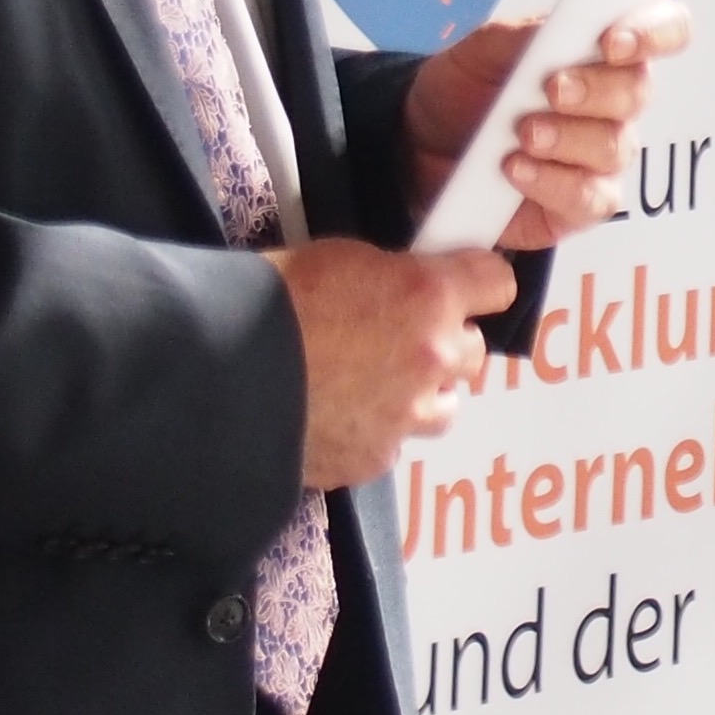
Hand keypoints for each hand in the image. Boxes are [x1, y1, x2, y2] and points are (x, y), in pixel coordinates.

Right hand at [278, 239, 515, 488]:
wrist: (216, 370)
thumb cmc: (265, 305)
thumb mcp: (340, 257)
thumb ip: (395, 275)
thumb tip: (410, 285)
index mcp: (428, 296)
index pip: (498, 284)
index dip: (478, 285)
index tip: (469, 288)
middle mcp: (431, 358)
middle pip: (472, 352)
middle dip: (441, 344)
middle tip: (395, 337)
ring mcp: (407, 414)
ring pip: (441, 405)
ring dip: (417, 393)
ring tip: (365, 380)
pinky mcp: (376, 456)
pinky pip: (394, 441)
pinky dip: (375, 429)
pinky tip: (335, 410)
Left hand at [402, 0, 695, 248]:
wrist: (422, 144)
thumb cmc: (465, 89)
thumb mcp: (480, 49)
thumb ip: (521, 35)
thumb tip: (556, 28)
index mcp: (604, 49)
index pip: (664, 29)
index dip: (653, 31)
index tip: (613, 41)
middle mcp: (615, 102)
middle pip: (639, 91)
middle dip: (595, 88)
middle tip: (551, 88)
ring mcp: (603, 156)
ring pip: (615, 146)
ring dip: (567, 137)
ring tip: (522, 134)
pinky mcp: (583, 204)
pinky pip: (590, 198)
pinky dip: (551, 182)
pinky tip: (514, 169)